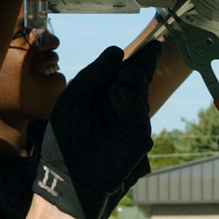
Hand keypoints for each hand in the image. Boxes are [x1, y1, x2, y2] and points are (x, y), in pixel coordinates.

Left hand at [34, 42, 162, 218]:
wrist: (69, 174)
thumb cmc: (65, 136)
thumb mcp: (74, 97)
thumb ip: (94, 74)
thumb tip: (118, 51)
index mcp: (104, 92)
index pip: (124, 69)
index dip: (136, 57)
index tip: (150, 44)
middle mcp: (121, 102)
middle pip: (137, 75)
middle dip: (143, 61)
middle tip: (152, 47)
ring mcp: (131, 116)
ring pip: (139, 88)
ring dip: (138, 75)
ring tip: (135, 68)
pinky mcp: (138, 132)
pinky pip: (137, 107)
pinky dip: (132, 96)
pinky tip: (124, 88)